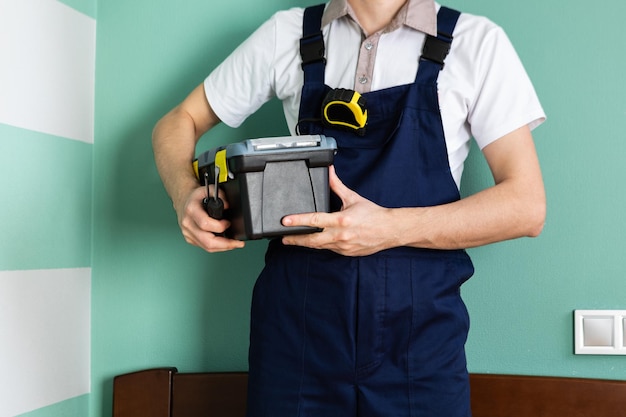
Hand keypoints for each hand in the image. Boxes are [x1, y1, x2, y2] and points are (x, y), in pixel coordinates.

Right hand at [175, 186, 244, 252]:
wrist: (184, 201)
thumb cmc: (196, 197)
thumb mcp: (209, 189)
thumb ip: (221, 195)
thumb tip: (228, 205)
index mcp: (191, 210)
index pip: (205, 224)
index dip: (220, 226)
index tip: (228, 223)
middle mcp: (188, 224)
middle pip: (207, 241)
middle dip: (225, 244)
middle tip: (237, 242)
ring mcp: (188, 233)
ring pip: (206, 247)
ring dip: (223, 247)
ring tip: (234, 244)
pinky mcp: (190, 239)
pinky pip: (204, 247)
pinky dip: (216, 247)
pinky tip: (224, 244)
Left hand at [281, 166, 398, 255]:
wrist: (389, 230)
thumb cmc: (373, 214)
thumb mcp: (353, 197)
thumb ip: (337, 186)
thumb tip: (329, 171)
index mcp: (341, 220)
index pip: (314, 220)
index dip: (298, 221)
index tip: (285, 221)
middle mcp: (340, 235)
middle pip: (312, 240)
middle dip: (296, 239)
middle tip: (283, 238)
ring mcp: (343, 246)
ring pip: (319, 247)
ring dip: (306, 243)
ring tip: (293, 240)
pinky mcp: (345, 253)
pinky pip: (329, 249)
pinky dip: (321, 245)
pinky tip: (314, 242)